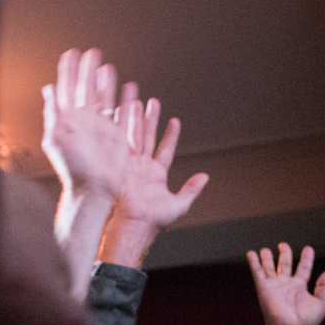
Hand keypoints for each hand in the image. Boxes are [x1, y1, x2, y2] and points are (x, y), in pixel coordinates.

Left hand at [42, 47, 127, 199]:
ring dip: (106, 82)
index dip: (68, 70)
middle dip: (88, 70)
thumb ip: (53, 112)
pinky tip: (130, 89)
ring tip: (108, 66)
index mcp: (68, 119)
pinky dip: (127, 101)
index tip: (70, 53)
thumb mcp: (57, 137)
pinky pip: (123, 115)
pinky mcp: (117, 137)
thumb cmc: (72, 168)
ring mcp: (101, 128)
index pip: (67, 88)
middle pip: (87, 88)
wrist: (93, 189)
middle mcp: (84, 121)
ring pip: (104, 99)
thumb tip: (48, 89)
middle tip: (91, 52)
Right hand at [110, 93, 208, 231]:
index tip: (175, 121)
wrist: (133, 224)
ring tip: (136, 100)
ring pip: (134, 136)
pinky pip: (121, 142)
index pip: (165, 149)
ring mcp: (129, 164)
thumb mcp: (178, 205)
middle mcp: (142, 167)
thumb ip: (191, 189)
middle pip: (147, 137)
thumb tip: (205, 177)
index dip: (171, 136)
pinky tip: (121, 112)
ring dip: (136, 118)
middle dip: (150, 120)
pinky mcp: (119, 165)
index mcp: (156, 174)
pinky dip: (121, 127)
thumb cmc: (154, 220)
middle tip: (152, 102)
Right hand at [248, 243, 324, 324]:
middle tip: (283, 245)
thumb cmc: (306, 321)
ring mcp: (274, 286)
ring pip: (269, 267)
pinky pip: (257, 272)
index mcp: (300, 288)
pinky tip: (251, 253)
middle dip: (285, 254)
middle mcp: (286, 285)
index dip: (306, 258)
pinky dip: (254, 262)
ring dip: (267, 258)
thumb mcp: (321, 303)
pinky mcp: (263, 288)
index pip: (304, 268)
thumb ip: (324, 287)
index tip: (308, 249)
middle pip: (285, 265)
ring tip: (265, 250)